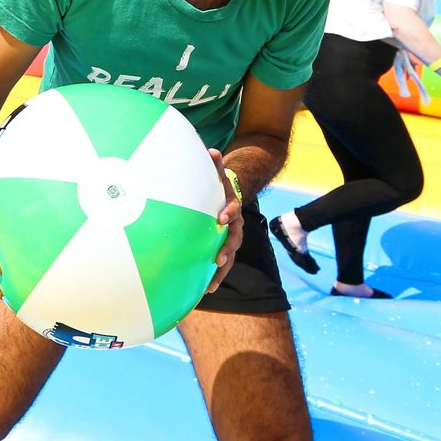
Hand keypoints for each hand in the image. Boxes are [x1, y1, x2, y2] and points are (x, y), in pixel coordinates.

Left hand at [206, 150, 245, 292]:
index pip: (232, 209)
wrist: (228, 196)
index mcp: (231, 206)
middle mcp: (234, 225)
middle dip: (227, 249)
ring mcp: (230, 238)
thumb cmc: (218, 186)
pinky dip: (215, 276)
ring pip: (229, 256)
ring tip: (211, 285)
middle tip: (219, 259)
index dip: (229, 213)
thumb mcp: (217, 174)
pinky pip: (222, 264)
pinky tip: (205, 290)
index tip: (221, 218)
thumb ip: (215, 164)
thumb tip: (212, 151)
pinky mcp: (223, 248)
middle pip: (234, 239)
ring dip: (222, 270)